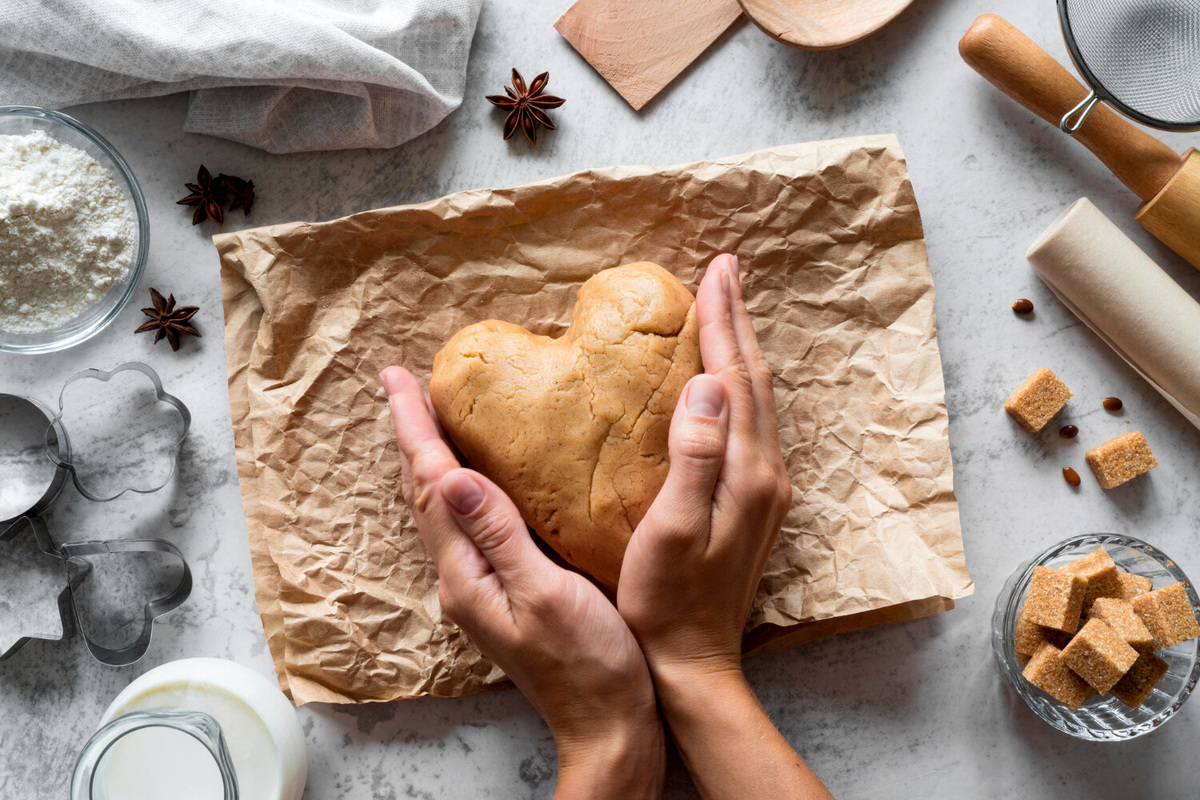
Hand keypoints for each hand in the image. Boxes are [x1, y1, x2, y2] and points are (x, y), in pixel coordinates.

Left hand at [381, 366, 664, 798]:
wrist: (608, 727)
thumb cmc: (589, 666)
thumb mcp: (544, 595)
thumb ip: (498, 535)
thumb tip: (452, 477)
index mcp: (466, 573)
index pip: (430, 484)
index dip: (414, 428)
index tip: (397, 378)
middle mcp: (463, 577)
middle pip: (426, 492)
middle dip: (413, 435)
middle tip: (403, 384)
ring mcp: (481, 586)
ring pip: (444, 507)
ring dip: (433, 457)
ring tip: (432, 417)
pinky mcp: (504, 591)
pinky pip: (471, 524)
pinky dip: (464, 485)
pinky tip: (482, 475)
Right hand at [616, 254, 831, 799]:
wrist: (693, 661)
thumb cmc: (666, 602)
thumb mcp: (670, 530)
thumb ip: (694, 457)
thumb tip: (706, 385)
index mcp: (747, 473)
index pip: (735, 378)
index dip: (724, 321)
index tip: (713, 271)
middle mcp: (766, 474)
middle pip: (755, 380)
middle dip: (738, 320)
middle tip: (723, 270)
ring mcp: (764, 489)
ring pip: (757, 400)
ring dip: (741, 349)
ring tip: (725, 309)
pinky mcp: (753, 502)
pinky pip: (750, 423)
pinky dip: (737, 385)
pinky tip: (721, 380)